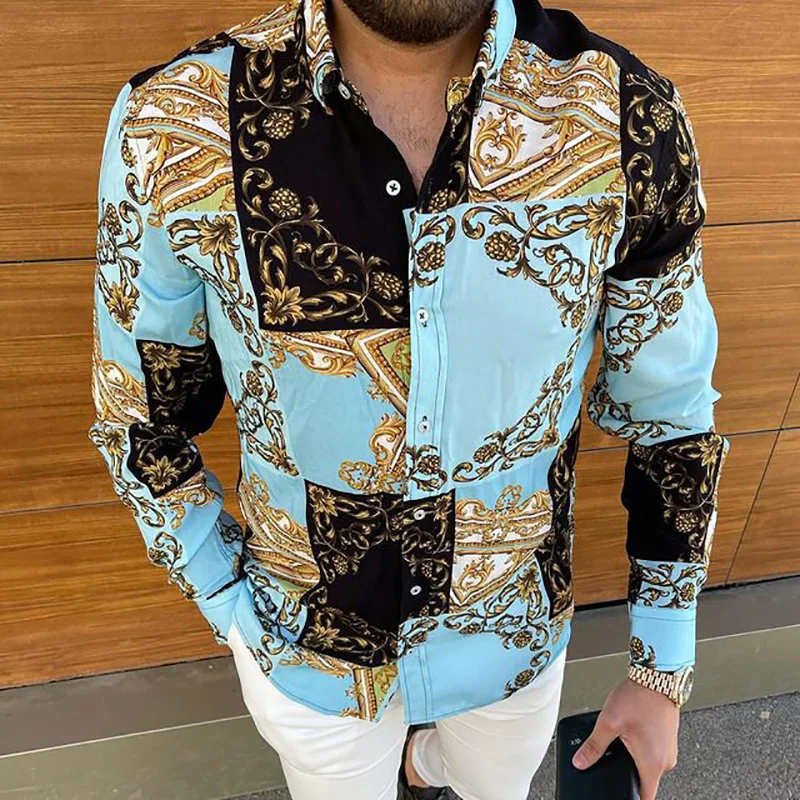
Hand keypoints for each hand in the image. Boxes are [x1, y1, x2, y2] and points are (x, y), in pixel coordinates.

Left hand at [571, 677, 679, 799]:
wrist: (656, 677)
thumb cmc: (638, 697)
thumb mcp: (609, 722)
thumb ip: (594, 746)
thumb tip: (581, 762)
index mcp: (652, 764)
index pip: (644, 797)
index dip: (629, 798)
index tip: (618, 795)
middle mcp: (665, 761)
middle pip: (644, 781)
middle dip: (626, 774)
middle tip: (612, 759)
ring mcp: (668, 750)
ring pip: (648, 765)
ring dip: (633, 759)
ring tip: (622, 741)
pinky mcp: (667, 740)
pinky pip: (653, 753)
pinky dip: (641, 749)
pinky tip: (631, 733)